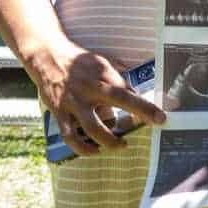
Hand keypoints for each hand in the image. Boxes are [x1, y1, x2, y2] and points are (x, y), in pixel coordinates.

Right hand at [34, 45, 165, 156]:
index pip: (128, 90)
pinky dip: (82, 148)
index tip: (161, 117)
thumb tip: (136, 92)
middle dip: (138, 115)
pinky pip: (70, 137)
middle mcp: (89, 87)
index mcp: (102, 73)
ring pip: (93, 128)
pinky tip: (94, 151)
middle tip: (154, 125)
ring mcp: (73, 102)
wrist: (47, 57)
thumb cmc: (79, 61)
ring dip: (110, 141)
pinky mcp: (59, 113)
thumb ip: (118, 76)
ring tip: (122, 145)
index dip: (145, 105)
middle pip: (117, 101)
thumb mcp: (102, 61)